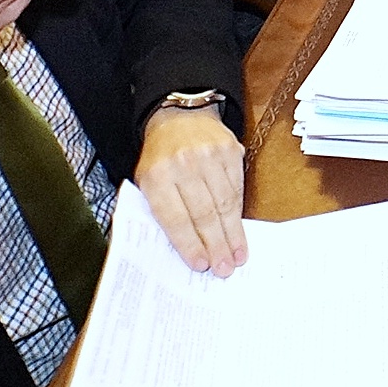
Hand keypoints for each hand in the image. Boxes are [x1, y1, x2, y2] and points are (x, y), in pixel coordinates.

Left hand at [135, 105, 245, 275]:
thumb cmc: (161, 158)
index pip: (175, 218)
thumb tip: (186, 249)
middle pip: (204, 213)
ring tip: (237, 256)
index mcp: (156, 176)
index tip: (201, 265)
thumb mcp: (148, 182)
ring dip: (232, 234)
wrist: (180, 117)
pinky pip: (237, 188)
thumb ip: (162, 210)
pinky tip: (240, 231)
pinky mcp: (231, 151)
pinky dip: (239, 213)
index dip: (190, 244)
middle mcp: (183, 164)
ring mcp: (210, 156)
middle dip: (216, 245)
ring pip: (225, 203)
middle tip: (224, 269)